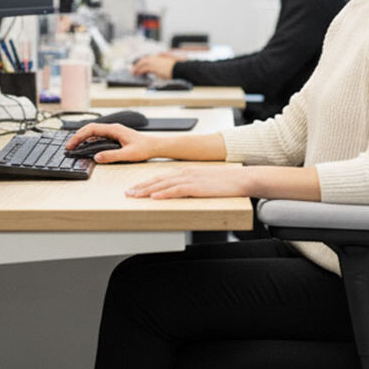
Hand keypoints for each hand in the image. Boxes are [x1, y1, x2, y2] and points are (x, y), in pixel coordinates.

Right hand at [63, 123, 157, 162]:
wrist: (155, 146)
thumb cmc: (145, 148)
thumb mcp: (128, 155)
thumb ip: (111, 156)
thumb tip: (96, 157)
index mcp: (114, 129)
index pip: (91, 129)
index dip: (79, 136)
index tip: (71, 144)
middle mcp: (113, 128)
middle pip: (89, 129)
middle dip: (77, 137)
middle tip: (68, 147)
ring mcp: (113, 132)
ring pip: (93, 132)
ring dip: (82, 138)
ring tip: (74, 147)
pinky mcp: (114, 136)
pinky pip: (98, 136)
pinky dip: (89, 141)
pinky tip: (86, 148)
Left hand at [125, 165, 251, 198]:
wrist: (241, 178)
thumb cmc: (224, 182)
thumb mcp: (202, 181)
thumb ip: (189, 185)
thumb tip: (178, 193)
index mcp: (184, 171)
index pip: (159, 177)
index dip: (145, 183)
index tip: (133, 188)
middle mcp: (184, 173)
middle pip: (157, 180)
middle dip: (140, 187)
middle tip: (127, 193)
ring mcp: (190, 179)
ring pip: (163, 184)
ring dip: (147, 190)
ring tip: (134, 195)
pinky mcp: (197, 187)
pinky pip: (177, 190)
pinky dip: (164, 193)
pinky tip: (155, 197)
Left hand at [131, 54, 177, 78]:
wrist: (180, 68)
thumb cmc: (177, 69)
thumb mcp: (169, 67)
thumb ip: (162, 68)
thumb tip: (159, 73)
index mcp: (159, 57)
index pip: (148, 58)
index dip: (142, 62)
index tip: (139, 65)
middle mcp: (156, 58)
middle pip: (143, 60)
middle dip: (137, 64)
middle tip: (133, 69)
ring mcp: (155, 62)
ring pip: (142, 63)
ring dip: (136, 68)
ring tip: (133, 73)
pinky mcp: (154, 67)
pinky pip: (144, 68)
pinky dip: (140, 71)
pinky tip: (138, 74)